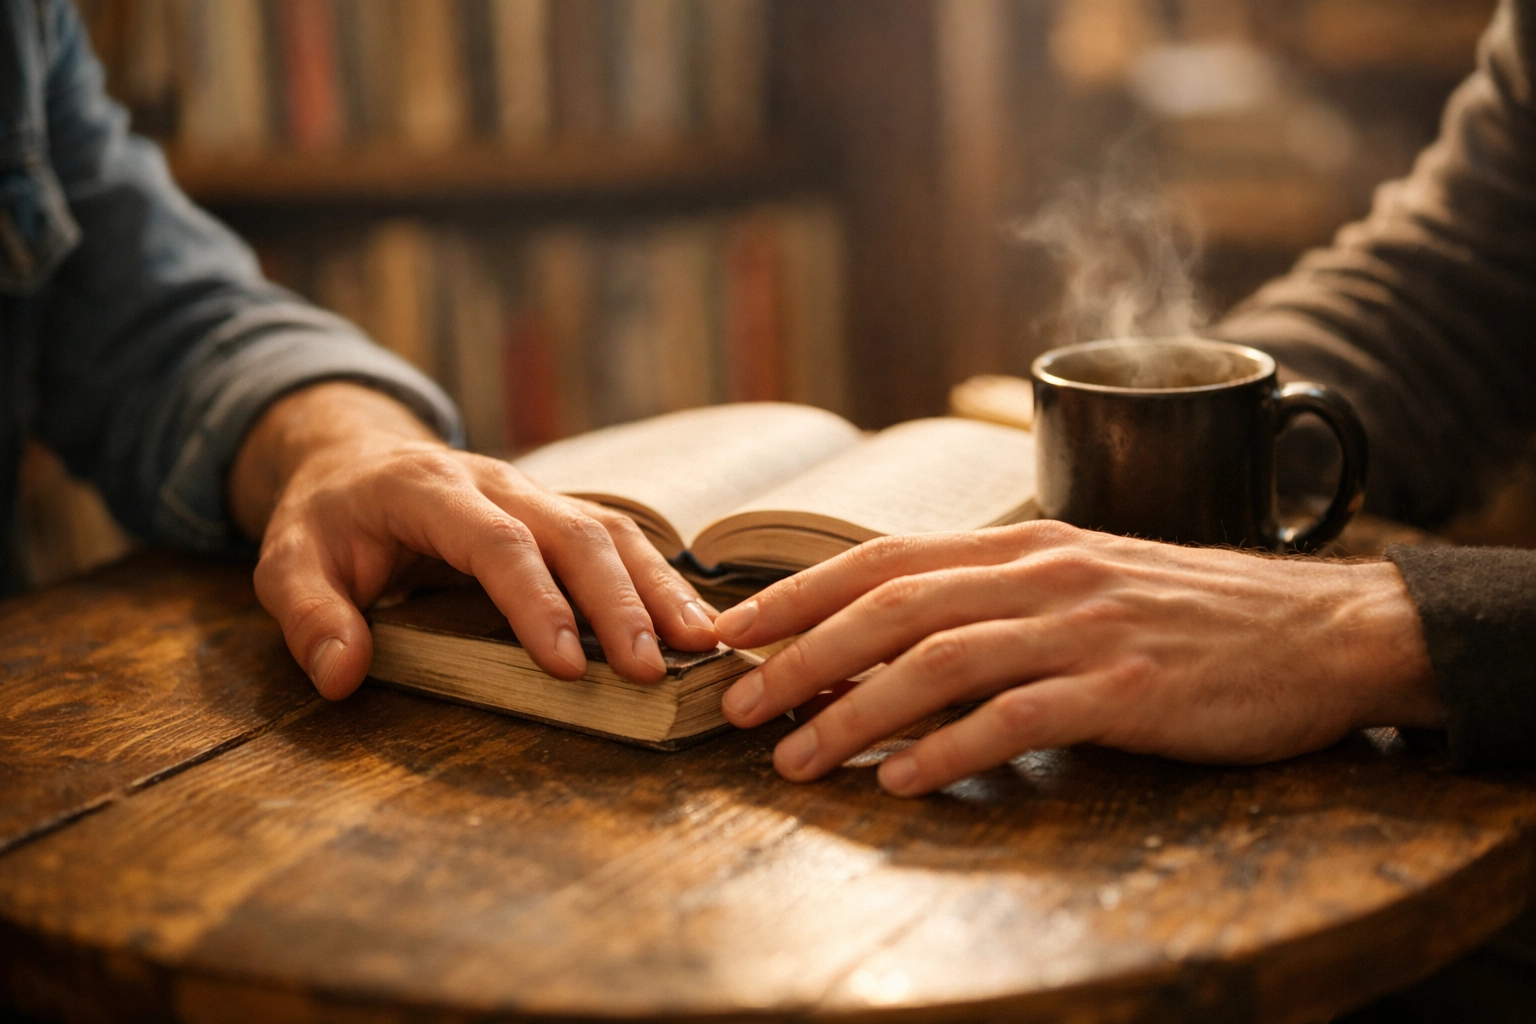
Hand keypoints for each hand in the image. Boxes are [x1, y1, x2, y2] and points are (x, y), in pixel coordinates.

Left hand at [230, 383, 717, 698]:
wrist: (358, 460)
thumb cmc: (329, 520)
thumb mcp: (288, 562)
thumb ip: (310, 615)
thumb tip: (341, 676)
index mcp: (432, 491)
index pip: (497, 542)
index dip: (536, 601)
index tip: (567, 666)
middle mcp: (499, 485)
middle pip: (576, 532)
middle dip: (619, 601)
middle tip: (651, 669)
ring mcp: (537, 495)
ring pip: (612, 530)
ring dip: (658, 588)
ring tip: (698, 646)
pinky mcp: (558, 516)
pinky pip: (620, 540)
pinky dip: (659, 581)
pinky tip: (690, 626)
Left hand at [713, 521, 1442, 795]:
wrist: (1318, 631)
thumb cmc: (1189, 612)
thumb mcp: (1083, 582)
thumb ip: (995, 600)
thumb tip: (893, 639)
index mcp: (1023, 544)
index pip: (884, 556)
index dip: (798, 591)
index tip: (732, 630)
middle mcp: (1043, 575)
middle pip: (894, 605)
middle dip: (802, 655)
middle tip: (739, 705)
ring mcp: (1085, 630)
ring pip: (942, 661)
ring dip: (857, 712)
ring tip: (799, 758)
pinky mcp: (1128, 692)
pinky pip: (1019, 719)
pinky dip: (952, 750)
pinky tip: (905, 780)